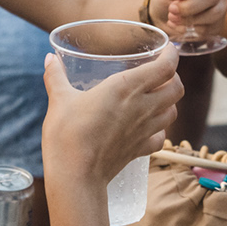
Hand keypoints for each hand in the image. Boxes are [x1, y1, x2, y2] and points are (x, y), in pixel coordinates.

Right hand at [41, 46, 181, 205]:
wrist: (76, 176)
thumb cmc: (68, 135)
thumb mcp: (59, 100)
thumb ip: (56, 76)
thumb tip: (49, 58)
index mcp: (126, 87)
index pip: (166, 67)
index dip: (172, 55)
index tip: (168, 49)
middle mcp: (142, 107)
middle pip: (177, 88)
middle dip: (174, 77)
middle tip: (161, 73)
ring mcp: (144, 130)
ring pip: (173, 112)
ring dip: (169, 102)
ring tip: (156, 97)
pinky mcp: (141, 150)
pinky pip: (161, 137)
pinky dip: (160, 129)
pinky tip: (147, 127)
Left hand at [152, 0, 224, 38]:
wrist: (165, 15)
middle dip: (188, 6)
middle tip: (172, 9)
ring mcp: (220, 5)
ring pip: (214, 13)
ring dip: (190, 18)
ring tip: (173, 18)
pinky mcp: (218, 23)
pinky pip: (210, 28)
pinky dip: (192, 29)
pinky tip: (180, 26)